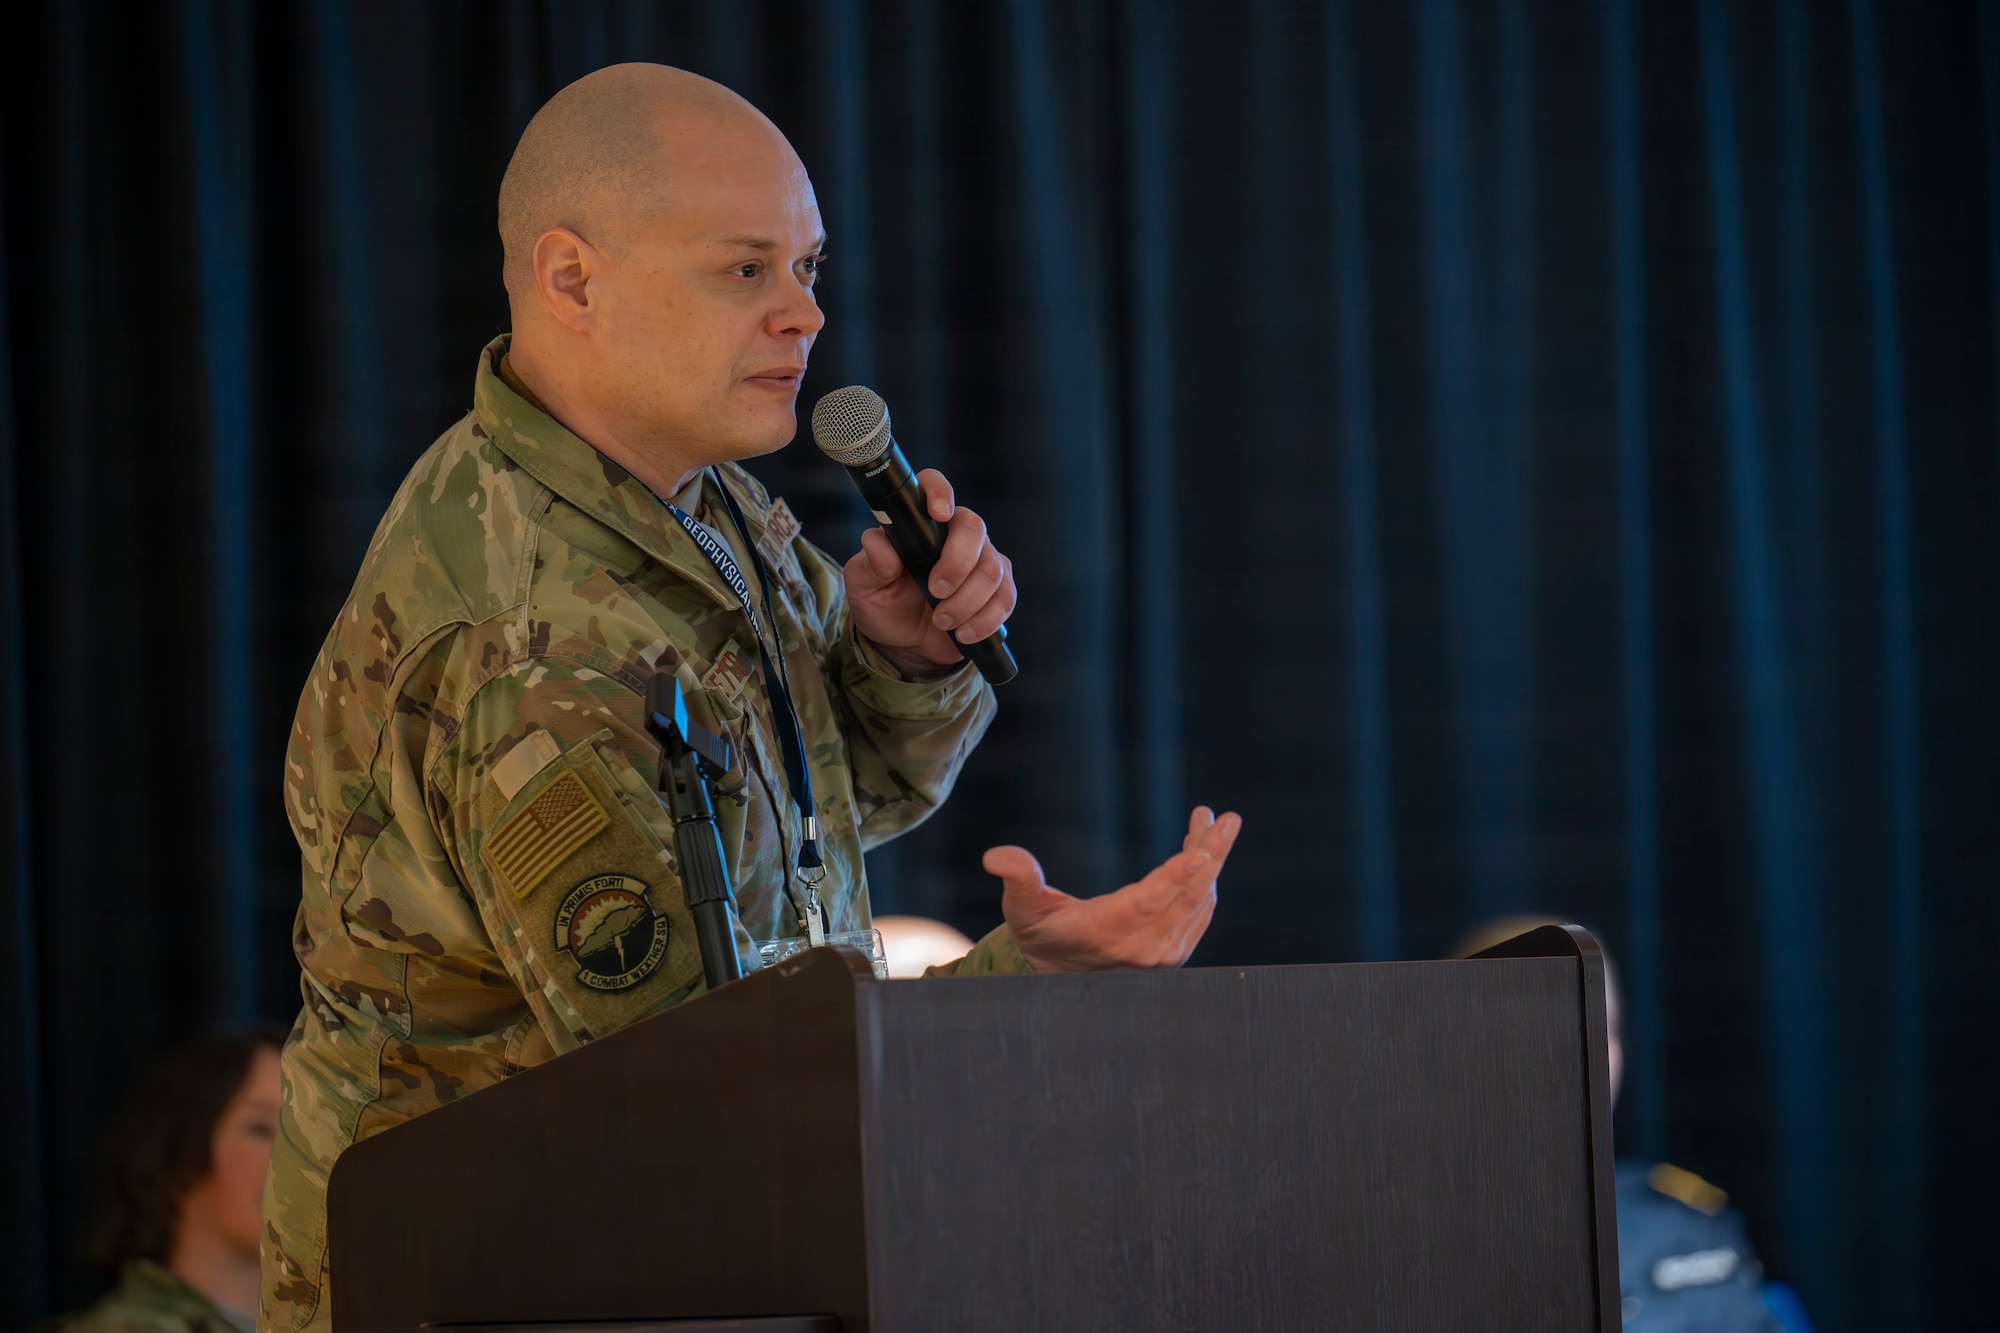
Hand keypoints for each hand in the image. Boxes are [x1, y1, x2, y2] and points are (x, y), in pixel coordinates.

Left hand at [843, 469, 1015, 676]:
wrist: (906, 645)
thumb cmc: (884, 606)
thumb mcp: (863, 587)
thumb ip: (870, 564)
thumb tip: (877, 542)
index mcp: (920, 523)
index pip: (933, 487)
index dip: (940, 493)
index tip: (938, 514)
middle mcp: (955, 535)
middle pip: (974, 528)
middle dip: (958, 563)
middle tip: (936, 590)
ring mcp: (981, 560)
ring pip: (991, 569)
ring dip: (966, 602)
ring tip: (942, 621)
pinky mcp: (998, 590)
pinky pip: (1004, 598)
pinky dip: (984, 620)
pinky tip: (964, 632)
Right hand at [987, 807, 1241, 972]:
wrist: (1056, 975)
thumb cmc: (1039, 934)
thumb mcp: (1021, 908)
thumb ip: (1018, 879)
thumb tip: (998, 856)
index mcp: (1108, 932)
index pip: (1152, 901)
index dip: (1180, 874)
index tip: (1205, 848)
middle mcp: (1143, 948)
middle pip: (1188, 898)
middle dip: (1212, 856)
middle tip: (1228, 820)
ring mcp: (1162, 955)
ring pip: (1198, 904)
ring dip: (1209, 861)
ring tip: (1212, 822)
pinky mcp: (1173, 953)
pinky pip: (1198, 913)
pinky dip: (1203, 880)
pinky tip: (1203, 850)